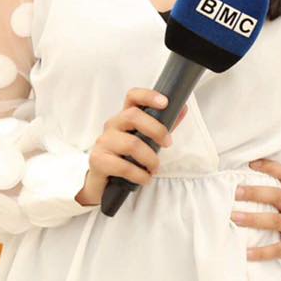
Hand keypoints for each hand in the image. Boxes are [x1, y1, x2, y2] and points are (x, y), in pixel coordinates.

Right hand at [76, 89, 187, 205]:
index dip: (148, 96)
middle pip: (132, 115)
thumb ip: (162, 125)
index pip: (133, 97)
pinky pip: (124, 166)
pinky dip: (140, 175)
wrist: (102, 184)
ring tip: (155, 169)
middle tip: (168, 144)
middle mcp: (112, 125)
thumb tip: (183, 108)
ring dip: (150, 159)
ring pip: (131, 144)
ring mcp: (103, 142)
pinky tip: (145, 179)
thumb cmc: (126, 158)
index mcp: (124, 118)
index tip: (165, 102)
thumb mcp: (145, 141)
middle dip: (156, 130)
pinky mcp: (98, 161)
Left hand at [230, 158, 280, 275]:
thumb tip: (247, 192)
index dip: (270, 167)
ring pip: (275, 221)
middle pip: (277, 196)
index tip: (251, 164)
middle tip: (235, 191)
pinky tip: (247, 254)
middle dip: (255, 193)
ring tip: (234, 217)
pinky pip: (278, 250)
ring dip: (253, 218)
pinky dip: (261, 252)